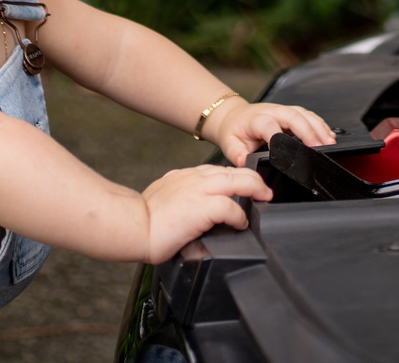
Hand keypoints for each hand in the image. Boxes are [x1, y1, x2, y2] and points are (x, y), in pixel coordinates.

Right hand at [142, 164, 270, 261]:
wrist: (134, 226)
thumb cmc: (145, 219)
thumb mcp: (166, 198)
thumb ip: (181, 196)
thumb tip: (189, 209)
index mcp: (188, 176)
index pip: (220, 171)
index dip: (237, 179)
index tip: (246, 187)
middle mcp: (196, 178)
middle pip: (235, 171)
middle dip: (255, 180)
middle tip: (265, 192)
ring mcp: (201, 189)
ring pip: (239, 181)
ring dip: (255, 190)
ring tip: (263, 200)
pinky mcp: (203, 206)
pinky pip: (231, 206)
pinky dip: (240, 215)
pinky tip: (241, 224)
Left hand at [203, 97, 336, 164]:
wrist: (233, 116)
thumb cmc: (234, 131)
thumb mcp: (229, 144)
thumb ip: (236, 154)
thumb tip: (244, 162)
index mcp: (256, 119)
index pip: (269, 125)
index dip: (279, 138)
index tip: (289, 154)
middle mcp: (272, 111)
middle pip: (294, 116)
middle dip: (309, 131)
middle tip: (321, 147)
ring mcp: (283, 110)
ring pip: (304, 114)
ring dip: (319, 127)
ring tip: (330, 142)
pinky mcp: (290, 113)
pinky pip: (308, 115)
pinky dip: (320, 124)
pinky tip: (328, 135)